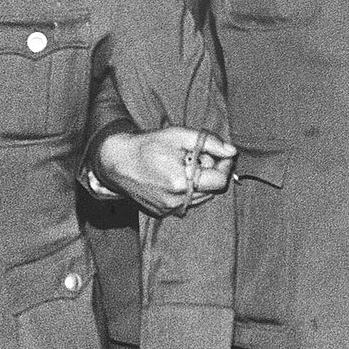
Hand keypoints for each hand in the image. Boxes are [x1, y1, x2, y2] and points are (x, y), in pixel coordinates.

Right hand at [95, 127, 235, 216]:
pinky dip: (188, 189)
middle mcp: (175, 201)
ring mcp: (167, 209)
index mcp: (181, 182)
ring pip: (201, 197)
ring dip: (200, 181)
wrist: (116, 162)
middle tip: (197, 156)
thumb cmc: (148, 145)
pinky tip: (174, 175)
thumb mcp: (179, 135)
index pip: (220, 181)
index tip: (222, 154)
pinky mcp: (161, 212)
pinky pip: (186, 202)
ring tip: (183, 165)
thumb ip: (209, 142)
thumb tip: (232, 151)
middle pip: (212, 189)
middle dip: (211, 171)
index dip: (225, 166)